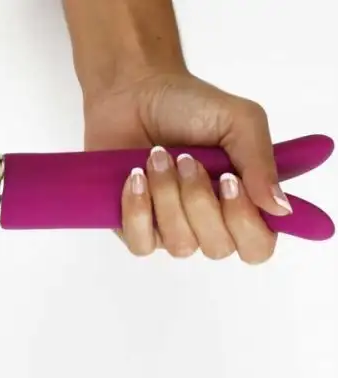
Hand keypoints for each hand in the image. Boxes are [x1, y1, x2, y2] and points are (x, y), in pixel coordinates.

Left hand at [84, 71, 290, 263]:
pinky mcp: (135, 228)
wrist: (133, 93)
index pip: (257, 246)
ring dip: (168, 197)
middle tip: (186, 159)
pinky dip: (138, 210)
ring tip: (156, 158)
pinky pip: (141, 243)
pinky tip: (134, 178)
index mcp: (241, 203)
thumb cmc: (188, 106)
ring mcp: (170, 229)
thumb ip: (260, 162)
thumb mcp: (238, 121)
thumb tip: (280, 208)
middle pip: (217, 247)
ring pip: (180, 245)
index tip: (229, 181)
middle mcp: (208, 223)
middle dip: (200, 200)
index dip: (245, 223)